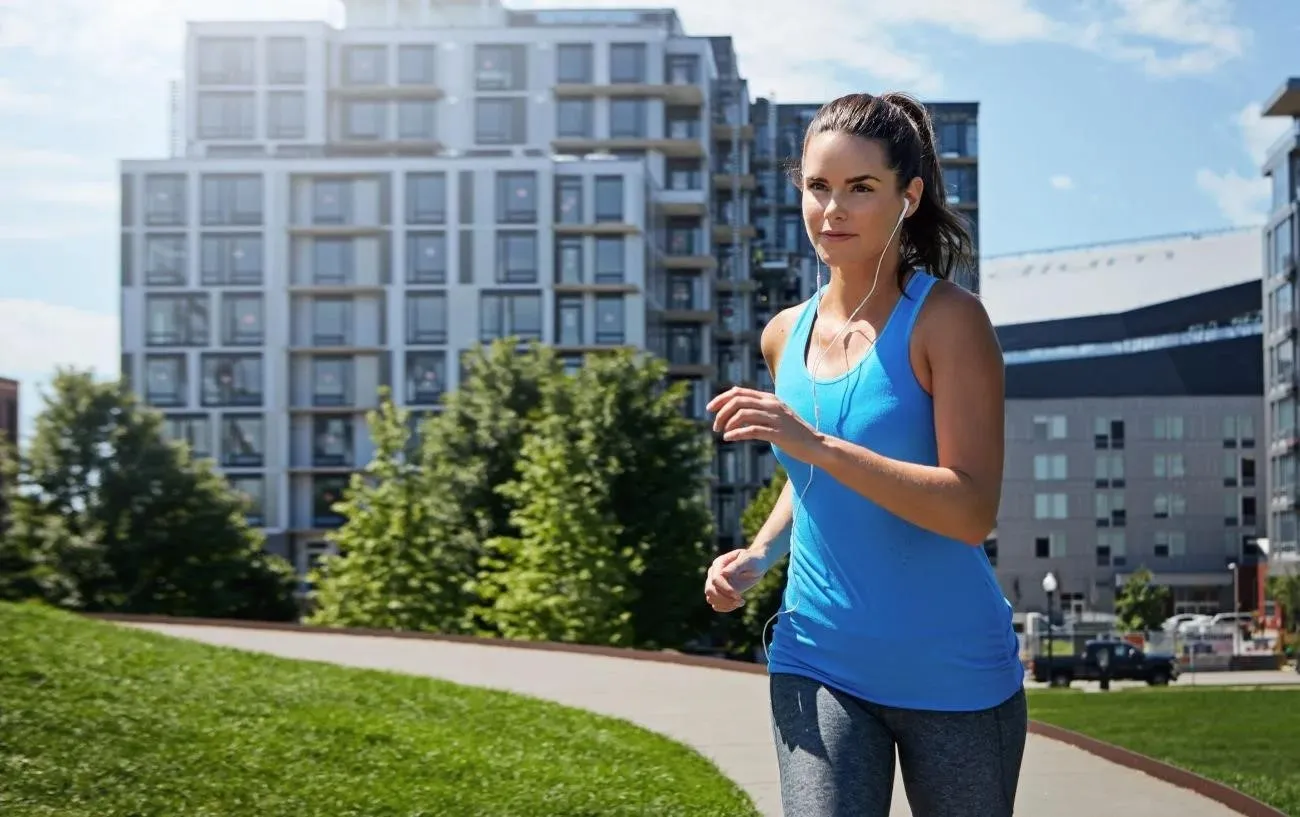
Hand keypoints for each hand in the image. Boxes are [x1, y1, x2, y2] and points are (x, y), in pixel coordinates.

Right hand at [705, 548, 765, 612]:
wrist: (757, 564)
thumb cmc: (753, 560)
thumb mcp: (748, 560)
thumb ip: (737, 565)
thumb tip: (724, 573)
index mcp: (719, 563)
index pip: (715, 579)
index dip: (725, 589)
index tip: (738, 596)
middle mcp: (713, 573)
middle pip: (710, 590)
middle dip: (724, 599)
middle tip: (741, 601)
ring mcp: (715, 583)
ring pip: (711, 598)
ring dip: (725, 604)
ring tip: (740, 603)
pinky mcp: (719, 592)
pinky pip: (715, 603)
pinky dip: (725, 607)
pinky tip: (736, 605)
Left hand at [707, 386, 822, 462]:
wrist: (816, 445)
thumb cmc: (794, 432)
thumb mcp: (777, 415)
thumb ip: (760, 410)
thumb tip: (738, 410)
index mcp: (770, 398)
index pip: (739, 392)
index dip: (721, 398)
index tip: (710, 409)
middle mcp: (771, 405)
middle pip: (738, 401)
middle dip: (721, 412)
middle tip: (715, 426)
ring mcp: (775, 418)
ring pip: (742, 414)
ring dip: (727, 423)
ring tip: (722, 433)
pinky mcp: (777, 433)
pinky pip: (751, 430)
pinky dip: (736, 434)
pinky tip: (729, 438)